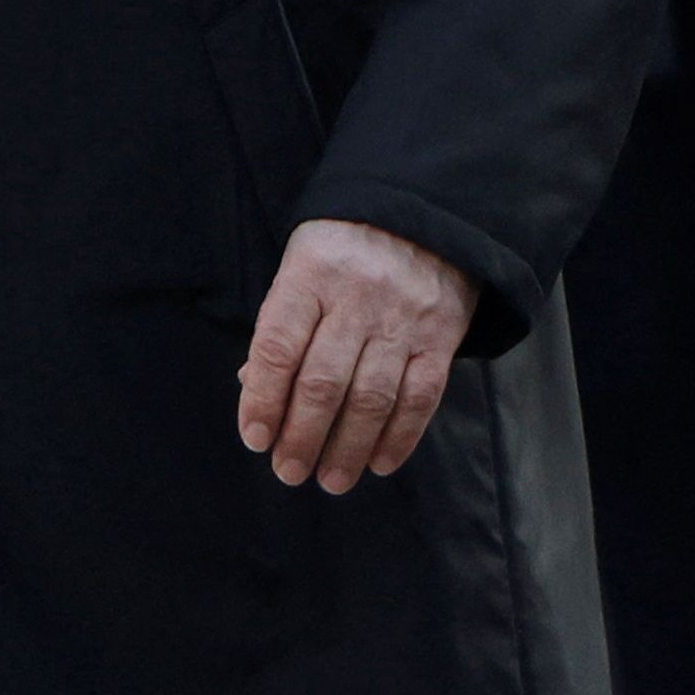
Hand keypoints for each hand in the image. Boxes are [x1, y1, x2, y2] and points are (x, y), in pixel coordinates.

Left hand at [238, 218, 474, 493]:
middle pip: (323, 381)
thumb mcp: (300, 267)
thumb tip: (253, 388)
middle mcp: (355, 299)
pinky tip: (378, 463)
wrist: (420, 214)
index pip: (278, 347)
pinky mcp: (440, 337)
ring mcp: (401, 320)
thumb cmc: (342, 247)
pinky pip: (420, 397)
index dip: (263, 398)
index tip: (254, 438)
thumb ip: (281, 325)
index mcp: (308, 276)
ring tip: (330, 480)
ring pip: (371, 397)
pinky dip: (399, 437)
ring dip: (347, 447)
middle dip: (302, 435)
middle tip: (288, 472)